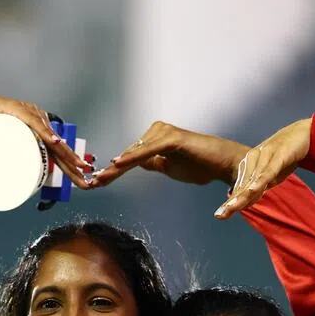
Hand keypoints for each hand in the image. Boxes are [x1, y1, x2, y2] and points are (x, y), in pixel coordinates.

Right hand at [0, 91, 93, 187]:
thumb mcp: (4, 146)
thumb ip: (14, 159)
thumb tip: (22, 181)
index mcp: (37, 128)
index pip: (57, 149)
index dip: (70, 164)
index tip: (81, 178)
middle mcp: (38, 119)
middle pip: (59, 146)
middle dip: (74, 164)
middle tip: (86, 179)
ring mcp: (29, 114)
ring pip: (51, 137)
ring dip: (66, 154)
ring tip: (78, 166)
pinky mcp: (17, 111)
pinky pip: (34, 124)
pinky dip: (44, 134)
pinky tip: (56, 142)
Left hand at [90, 121, 249, 188]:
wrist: (224, 164)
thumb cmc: (201, 165)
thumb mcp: (169, 166)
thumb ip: (153, 162)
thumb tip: (136, 162)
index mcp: (155, 139)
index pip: (129, 158)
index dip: (112, 172)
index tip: (96, 183)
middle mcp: (157, 131)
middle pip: (128, 155)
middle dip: (110, 171)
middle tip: (90, 184)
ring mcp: (164, 133)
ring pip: (135, 153)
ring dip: (117, 168)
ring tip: (100, 179)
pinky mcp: (172, 138)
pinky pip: (148, 150)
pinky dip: (132, 157)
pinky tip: (117, 163)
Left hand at [214, 118, 311, 218]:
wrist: (304, 133)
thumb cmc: (286, 156)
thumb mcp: (272, 175)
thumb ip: (259, 186)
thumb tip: (245, 202)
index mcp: (249, 163)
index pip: (240, 188)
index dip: (231, 203)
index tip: (220, 216)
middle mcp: (254, 158)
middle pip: (243, 186)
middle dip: (232, 202)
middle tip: (219, 216)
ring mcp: (266, 155)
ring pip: (253, 180)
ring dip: (242, 195)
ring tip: (231, 208)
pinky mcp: (280, 154)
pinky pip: (269, 170)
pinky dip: (261, 181)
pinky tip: (253, 190)